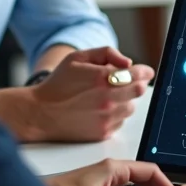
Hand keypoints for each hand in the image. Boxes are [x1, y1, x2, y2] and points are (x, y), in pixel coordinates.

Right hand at [28, 47, 153, 141]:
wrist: (40, 113)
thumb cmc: (58, 83)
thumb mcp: (77, 57)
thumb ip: (106, 53)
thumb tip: (128, 62)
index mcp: (102, 78)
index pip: (137, 74)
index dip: (143, 71)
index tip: (145, 71)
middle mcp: (107, 100)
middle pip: (139, 90)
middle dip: (135, 83)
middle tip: (127, 81)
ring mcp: (106, 118)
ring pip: (131, 107)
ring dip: (125, 100)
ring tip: (106, 96)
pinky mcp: (103, 133)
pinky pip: (120, 122)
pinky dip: (115, 115)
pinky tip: (100, 110)